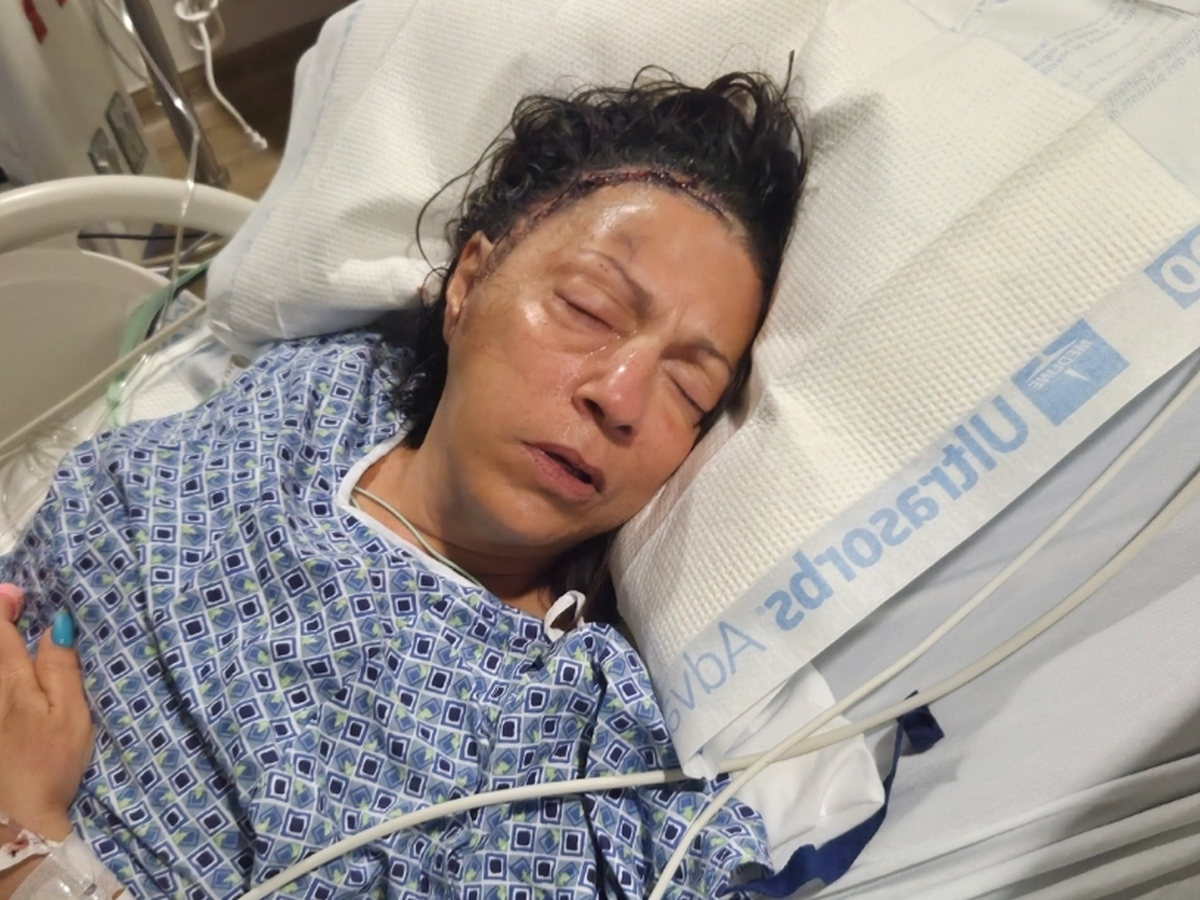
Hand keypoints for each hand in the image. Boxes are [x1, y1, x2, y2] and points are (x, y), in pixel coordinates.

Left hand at [0, 585, 92, 840]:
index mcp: (13, 681)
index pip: (0, 630)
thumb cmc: (52, 764)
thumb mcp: (71, 716)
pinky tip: (6, 663)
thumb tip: (54, 624)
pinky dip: (0, 665)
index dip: (4, 604)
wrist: (17, 818)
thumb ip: (62, 667)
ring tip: (7, 630)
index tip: (17, 594)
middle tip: (9, 602)